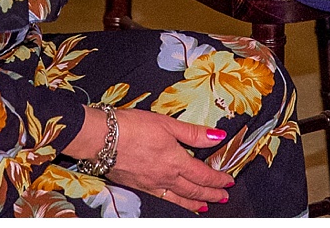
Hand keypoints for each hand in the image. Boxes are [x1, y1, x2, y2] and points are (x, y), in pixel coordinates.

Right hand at [103, 109, 234, 212]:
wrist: (101, 139)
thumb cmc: (132, 126)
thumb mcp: (166, 123)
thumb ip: (193, 133)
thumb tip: (218, 136)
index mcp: (175, 161)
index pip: (203, 175)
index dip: (218, 179)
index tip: (228, 181)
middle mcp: (166, 177)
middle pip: (194, 190)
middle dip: (211, 194)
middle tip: (224, 197)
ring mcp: (152, 184)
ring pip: (179, 198)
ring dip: (196, 202)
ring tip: (206, 206)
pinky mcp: (139, 186)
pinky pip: (163, 199)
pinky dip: (176, 203)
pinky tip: (177, 202)